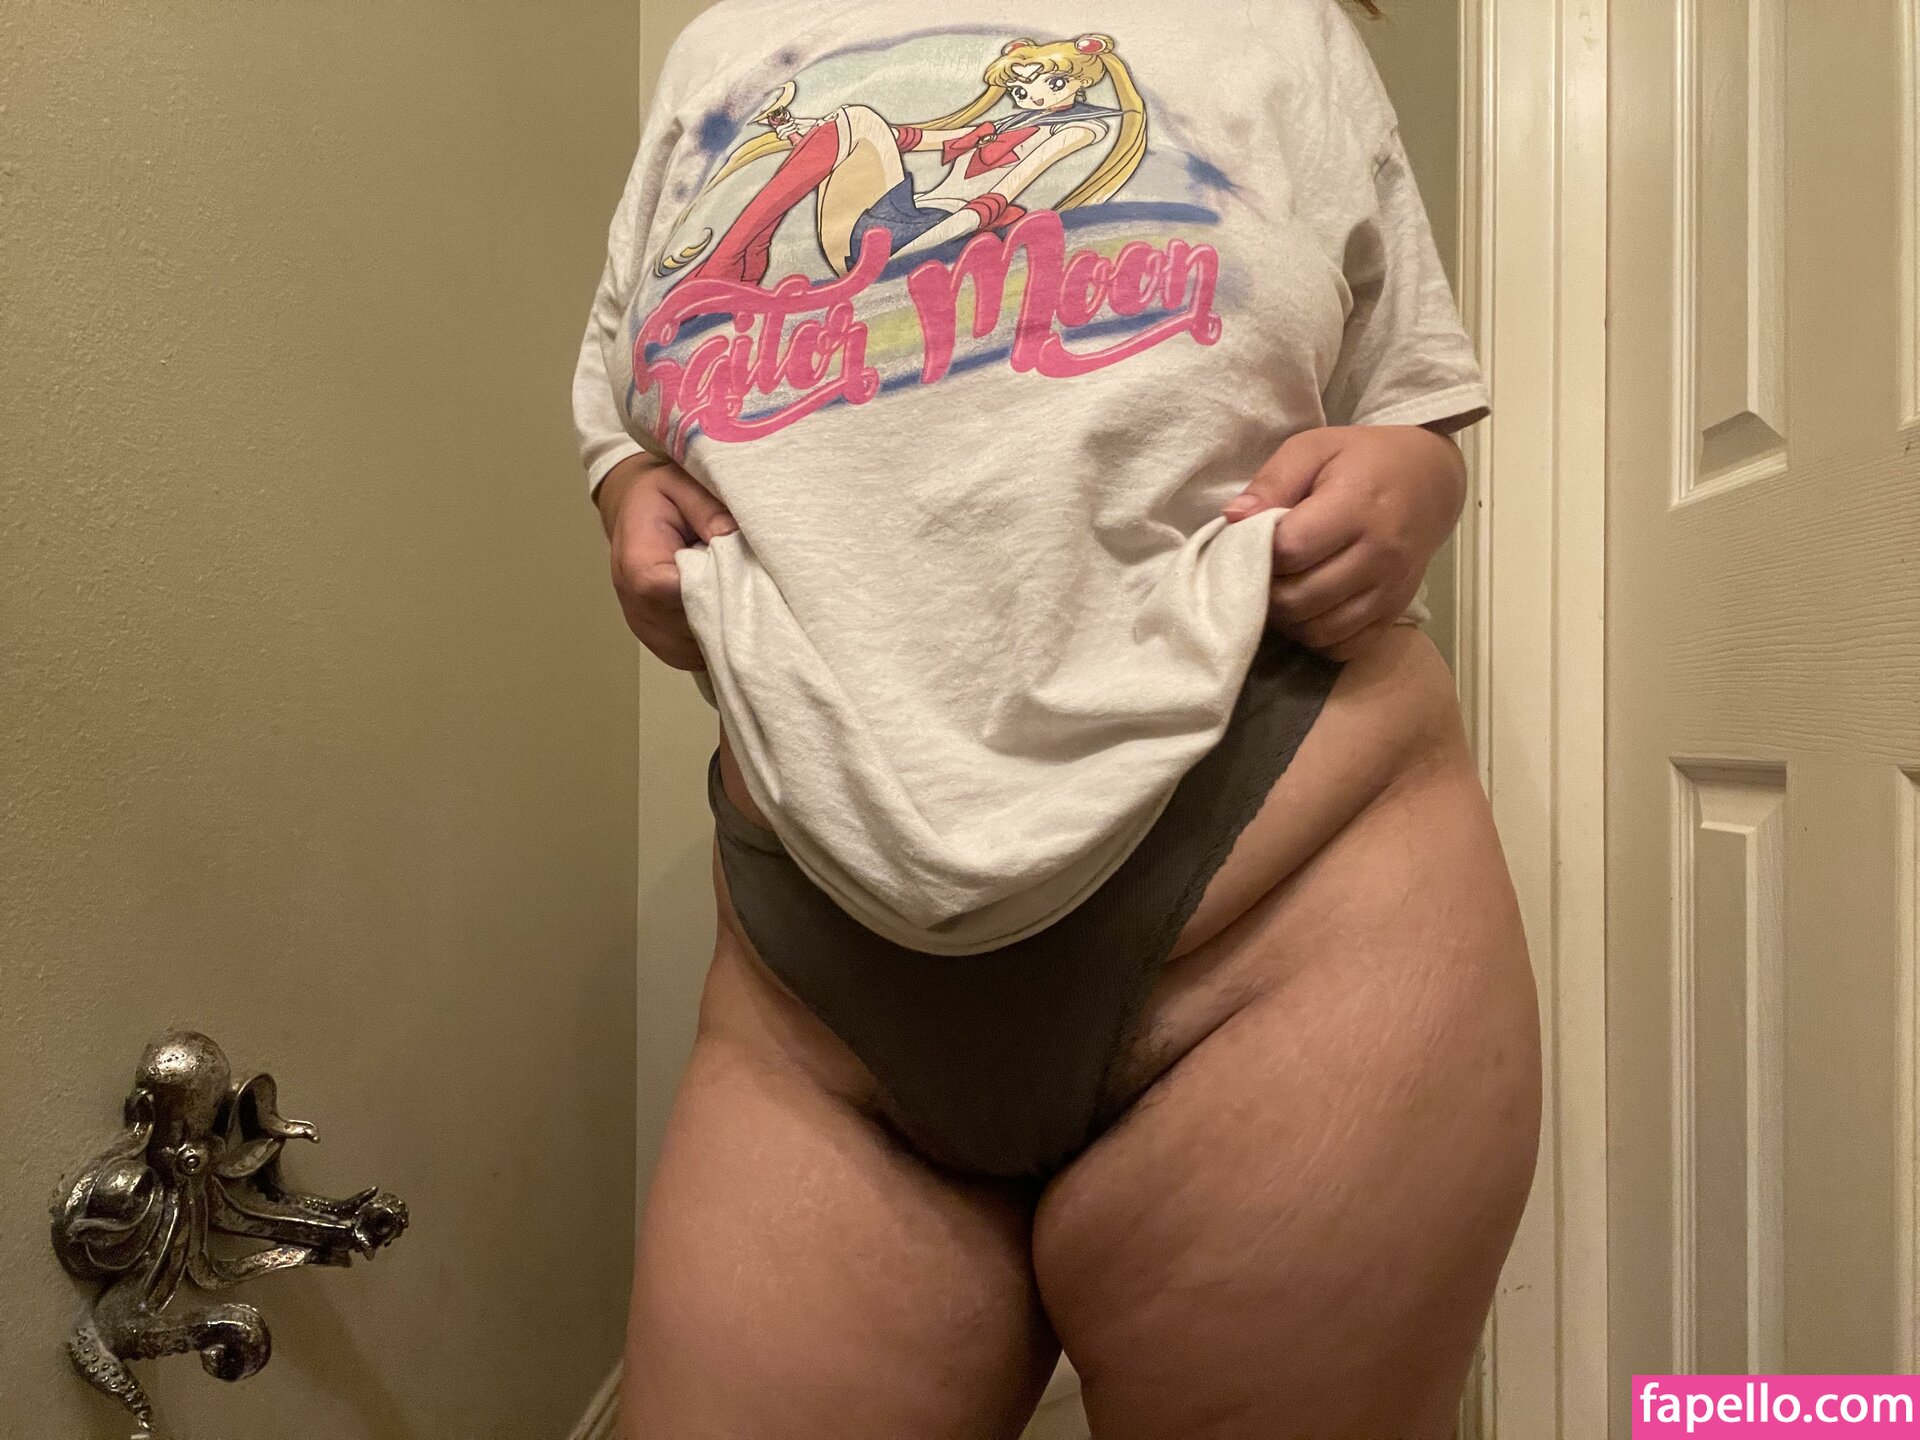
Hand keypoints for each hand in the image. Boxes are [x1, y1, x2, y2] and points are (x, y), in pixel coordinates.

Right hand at [594, 451, 737, 670]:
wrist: (628, 508)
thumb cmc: (655, 497)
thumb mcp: (681, 485)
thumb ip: (708, 510)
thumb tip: (735, 537)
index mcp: (640, 568)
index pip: (687, 598)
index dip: (723, 594)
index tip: (750, 582)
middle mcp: (637, 605)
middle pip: (695, 630)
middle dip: (729, 616)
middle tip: (756, 594)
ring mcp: (644, 628)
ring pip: (695, 651)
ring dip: (721, 633)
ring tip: (737, 602)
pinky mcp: (655, 640)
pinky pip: (689, 656)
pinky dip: (711, 643)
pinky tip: (723, 617)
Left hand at [1222, 424, 1464, 662]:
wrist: (1430, 480)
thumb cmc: (1363, 460)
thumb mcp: (1313, 448)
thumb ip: (1272, 481)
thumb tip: (1233, 517)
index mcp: (1357, 506)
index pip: (1290, 550)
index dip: (1259, 551)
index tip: (1253, 541)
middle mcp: (1379, 554)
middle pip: (1299, 598)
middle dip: (1266, 590)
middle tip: (1260, 571)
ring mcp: (1390, 589)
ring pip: (1318, 631)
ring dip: (1287, 620)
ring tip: (1281, 589)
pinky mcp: (1395, 612)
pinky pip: (1345, 647)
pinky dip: (1317, 637)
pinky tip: (1308, 610)